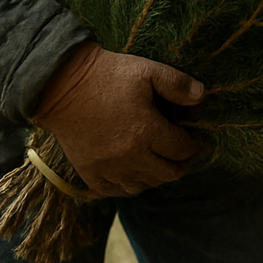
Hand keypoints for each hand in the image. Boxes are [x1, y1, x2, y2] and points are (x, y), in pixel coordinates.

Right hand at [31, 42, 204, 196]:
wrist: (61, 85)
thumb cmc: (107, 75)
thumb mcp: (147, 71)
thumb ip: (177, 84)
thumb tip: (202, 96)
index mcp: (146, 131)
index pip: (181, 149)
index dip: (193, 147)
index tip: (198, 143)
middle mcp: (129, 155)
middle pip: (165, 173)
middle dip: (181, 167)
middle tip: (186, 161)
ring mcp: (107, 167)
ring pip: (141, 186)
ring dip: (156, 179)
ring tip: (162, 168)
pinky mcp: (88, 171)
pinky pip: (113, 191)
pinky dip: (128, 187)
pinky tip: (134, 178)